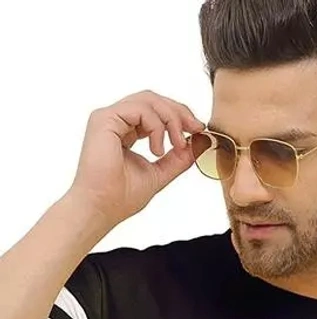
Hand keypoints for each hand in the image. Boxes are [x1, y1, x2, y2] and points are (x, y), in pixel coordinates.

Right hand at [67, 90, 205, 226]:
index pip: (155, 110)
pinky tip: (157, 150)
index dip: (179, 115)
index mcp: (126, 131)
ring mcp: (109, 118)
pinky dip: (156, 126)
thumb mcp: (160, 173)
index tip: (198, 130)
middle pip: (153, 99)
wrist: (101, 208)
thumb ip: (179, 158)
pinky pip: (140, 109)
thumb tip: (202, 142)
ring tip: (177, 145)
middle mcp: (116, 121)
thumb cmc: (121, 197)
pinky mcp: (104, 119)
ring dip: (171, 119)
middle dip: (179, 111)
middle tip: (196, 128)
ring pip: (149, 100)